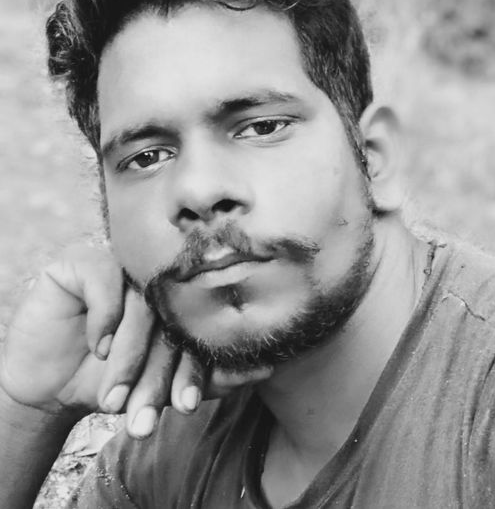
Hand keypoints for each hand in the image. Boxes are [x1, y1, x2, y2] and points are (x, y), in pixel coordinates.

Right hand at [0, 240, 271, 436]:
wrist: (46, 383)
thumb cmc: (108, 380)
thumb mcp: (155, 384)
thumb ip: (204, 376)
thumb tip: (266, 368)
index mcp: (178, 297)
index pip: (194, 327)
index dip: (193, 368)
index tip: (190, 405)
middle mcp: (153, 276)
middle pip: (170, 316)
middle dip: (159, 372)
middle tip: (149, 414)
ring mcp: (120, 263)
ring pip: (141, 303)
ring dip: (129, 357)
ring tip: (116, 399)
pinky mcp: (83, 260)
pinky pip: (106, 281)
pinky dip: (106, 318)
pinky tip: (99, 347)